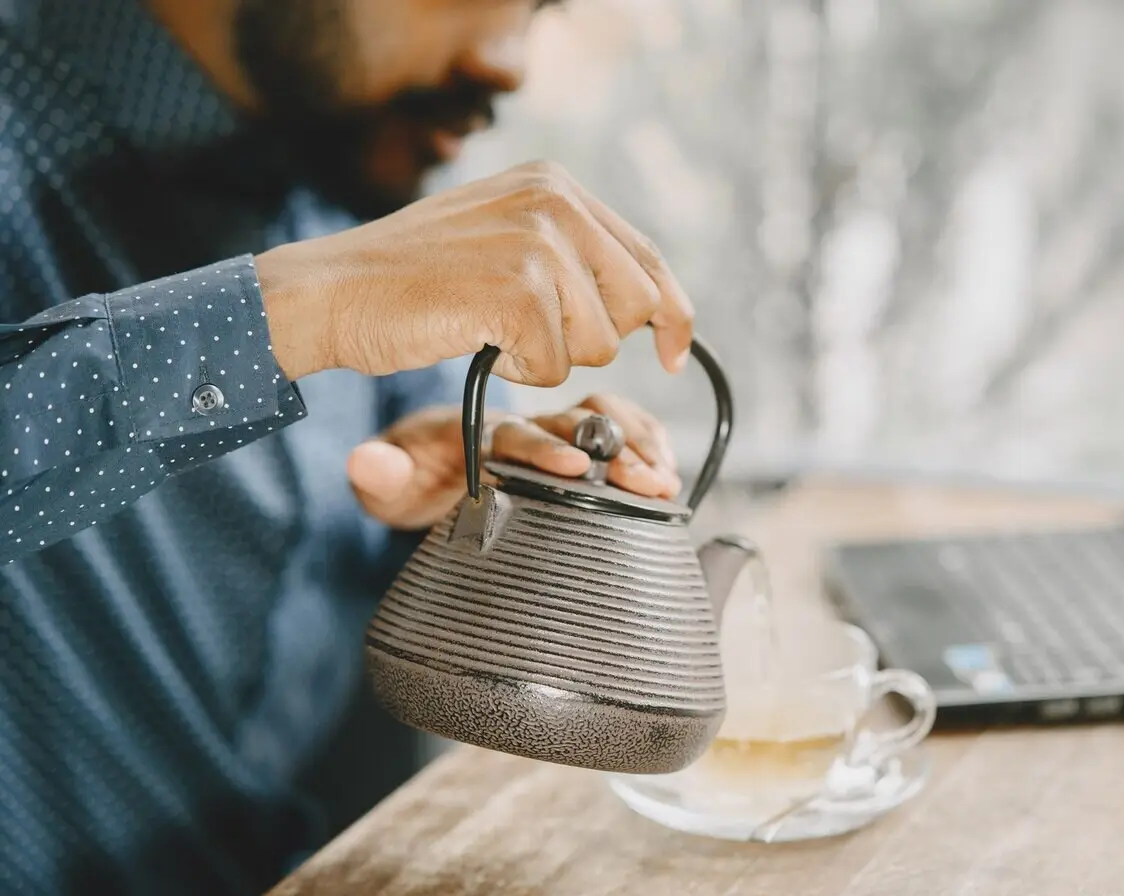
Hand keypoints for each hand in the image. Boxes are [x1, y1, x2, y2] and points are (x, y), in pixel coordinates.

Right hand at [255, 160, 693, 385]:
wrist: (332, 290)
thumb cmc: (414, 279)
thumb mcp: (503, 237)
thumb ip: (571, 253)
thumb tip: (652, 301)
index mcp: (556, 184)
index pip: (648, 257)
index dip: (673, 314)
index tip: (677, 355)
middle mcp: (554, 201)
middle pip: (637, 306)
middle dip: (595, 340)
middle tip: (532, 334)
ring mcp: (537, 242)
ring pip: (600, 343)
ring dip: (550, 357)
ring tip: (492, 327)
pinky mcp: (518, 291)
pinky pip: (555, 366)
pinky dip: (519, 371)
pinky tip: (477, 340)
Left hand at [347, 394, 680, 530]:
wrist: (428, 457)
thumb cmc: (413, 472)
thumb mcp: (386, 482)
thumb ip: (379, 474)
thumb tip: (366, 460)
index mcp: (480, 430)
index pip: (515, 433)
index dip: (544, 449)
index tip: (571, 467)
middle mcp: (526, 421)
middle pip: (577, 425)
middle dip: (614, 452)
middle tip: (645, 479)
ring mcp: (555, 428)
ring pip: (607, 421)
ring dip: (639, 445)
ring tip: (664, 478)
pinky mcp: (577, 439)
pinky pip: (623, 427)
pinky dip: (649, 439)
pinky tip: (667, 464)